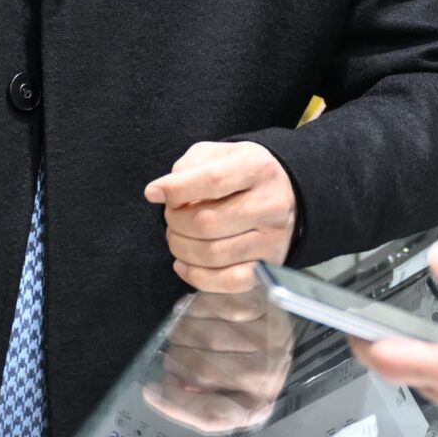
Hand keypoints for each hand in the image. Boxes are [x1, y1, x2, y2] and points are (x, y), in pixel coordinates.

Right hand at [143, 290, 294, 432]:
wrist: (273, 325)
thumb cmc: (242, 361)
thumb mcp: (223, 391)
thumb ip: (196, 398)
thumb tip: (167, 388)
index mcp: (255, 405)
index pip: (211, 414)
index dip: (174, 403)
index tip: (150, 391)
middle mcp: (267, 375)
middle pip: (201, 371)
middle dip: (175, 360)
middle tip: (171, 352)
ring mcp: (270, 340)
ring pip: (206, 337)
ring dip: (182, 331)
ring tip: (180, 330)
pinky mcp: (266, 308)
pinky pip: (218, 307)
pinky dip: (197, 306)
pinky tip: (194, 309)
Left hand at [144, 142, 295, 291]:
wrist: (284, 194)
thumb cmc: (242, 174)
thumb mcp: (217, 154)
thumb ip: (188, 167)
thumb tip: (160, 192)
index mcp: (258, 168)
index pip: (211, 181)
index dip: (175, 190)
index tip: (153, 193)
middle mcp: (270, 205)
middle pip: (207, 222)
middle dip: (175, 222)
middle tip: (171, 217)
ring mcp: (272, 239)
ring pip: (212, 254)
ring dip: (181, 248)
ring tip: (177, 237)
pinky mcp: (269, 265)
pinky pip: (228, 281)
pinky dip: (197, 276)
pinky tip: (184, 264)